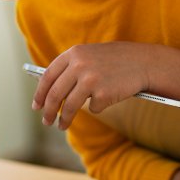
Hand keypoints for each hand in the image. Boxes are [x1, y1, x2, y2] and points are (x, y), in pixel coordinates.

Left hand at [31, 42, 154, 129]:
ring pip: (70, 106)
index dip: (40, 93)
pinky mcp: (103, 94)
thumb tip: (49, 91)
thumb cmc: (115, 60)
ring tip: (61, 126)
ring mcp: (91, 80)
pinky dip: (98, 107)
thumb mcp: (89, 56)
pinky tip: (107, 98)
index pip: (48, 76)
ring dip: (64, 119)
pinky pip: (94, 108)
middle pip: (56, 94)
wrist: (143, 62)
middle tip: (46, 121)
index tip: (36, 106)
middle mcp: (80, 65)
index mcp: (74, 54)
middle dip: (49, 111)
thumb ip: (70, 68)